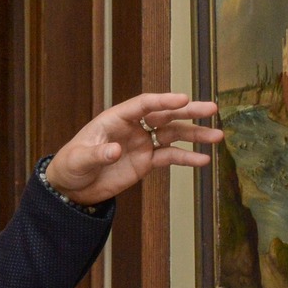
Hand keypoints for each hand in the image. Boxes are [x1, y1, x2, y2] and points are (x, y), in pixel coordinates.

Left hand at [46, 92, 222, 206]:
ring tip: (217, 136)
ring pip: (173, 134)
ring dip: (195, 134)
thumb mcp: (80, 159)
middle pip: (165, 115)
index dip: (163, 101)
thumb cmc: (71, 165)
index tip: (183, 99)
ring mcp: (142, 143)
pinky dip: (186, 158)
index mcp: (116, 118)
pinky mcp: (146, 161)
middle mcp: (133, 127)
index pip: (144, 104)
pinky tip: (203, 160)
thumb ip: (98, 154)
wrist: (72, 187)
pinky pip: (170, 157)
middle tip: (212, 108)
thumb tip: (115, 150)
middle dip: (188, 111)